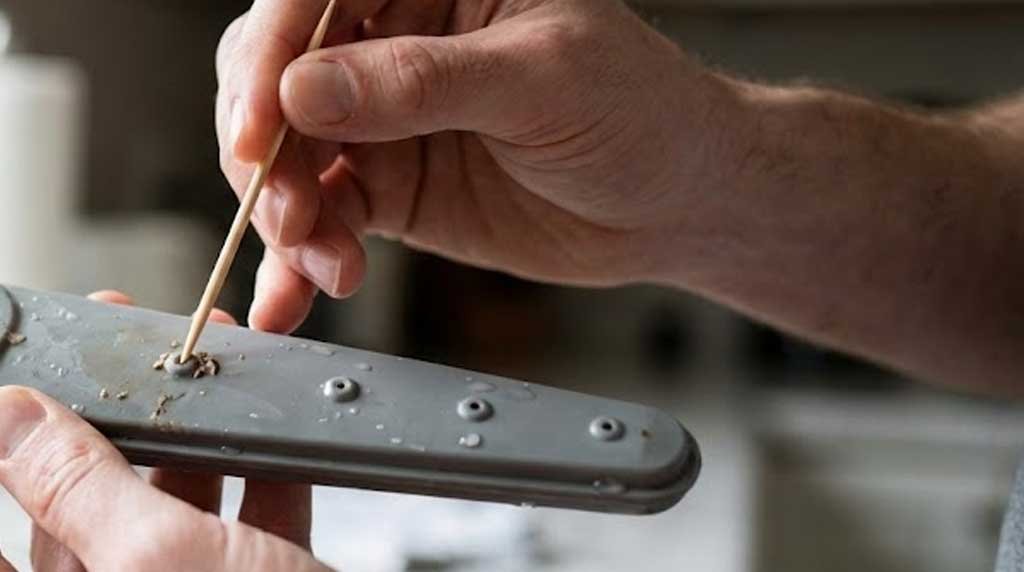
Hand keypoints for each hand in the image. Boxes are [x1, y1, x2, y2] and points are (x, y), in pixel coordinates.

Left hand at [0, 291, 327, 571]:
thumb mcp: (162, 555)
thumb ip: (84, 486)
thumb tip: (14, 417)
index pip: (4, 534)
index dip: (8, 459)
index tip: (20, 393)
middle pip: (98, 492)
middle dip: (120, 413)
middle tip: (131, 347)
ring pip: (178, 493)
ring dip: (201, 427)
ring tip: (215, 370)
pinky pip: (254, 511)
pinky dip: (270, 466)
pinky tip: (280, 433)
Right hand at [216, 0, 740, 330]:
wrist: (675, 203)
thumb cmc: (639, 111)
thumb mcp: (541, 80)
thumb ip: (423, 82)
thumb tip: (304, 90)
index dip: (271, 56)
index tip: (259, 125)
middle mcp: (396, 42)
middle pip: (279, 76)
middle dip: (266, 149)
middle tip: (286, 209)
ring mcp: (387, 119)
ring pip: (292, 156)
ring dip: (285, 215)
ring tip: (322, 261)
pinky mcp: (393, 188)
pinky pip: (326, 218)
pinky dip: (303, 260)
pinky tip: (296, 297)